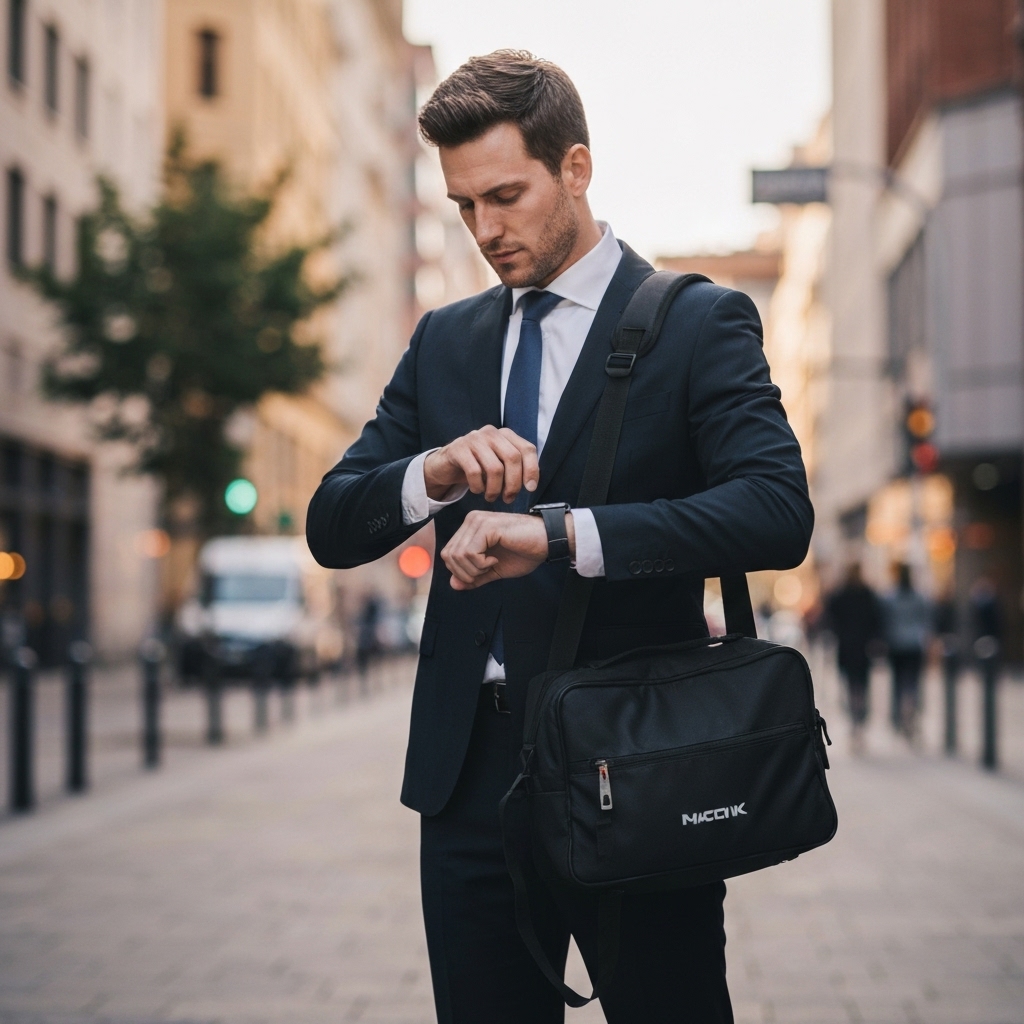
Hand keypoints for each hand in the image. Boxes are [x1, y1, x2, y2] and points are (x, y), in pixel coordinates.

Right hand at [424, 426, 538, 503]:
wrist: (446, 465)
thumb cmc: (477, 467)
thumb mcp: (499, 464)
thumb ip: (515, 468)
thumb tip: (531, 484)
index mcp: (505, 435)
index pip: (527, 449)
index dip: (532, 470)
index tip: (530, 488)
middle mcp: (491, 433)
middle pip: (513, 458)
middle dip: (513, 483)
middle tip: (508, 498)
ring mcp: (474, 439)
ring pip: (495, 468)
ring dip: (495, 489)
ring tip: (491, 497)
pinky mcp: (458, 449)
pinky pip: (474, 472)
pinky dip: (478, 486)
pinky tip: (477, 490)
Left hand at [441, 510, 575, 590]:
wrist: (548, 541)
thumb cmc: (525, 552)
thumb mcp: (494, 569)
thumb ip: (474, 576)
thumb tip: (453, 584)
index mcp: (470, 528)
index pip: (448, 554)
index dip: (461, 572)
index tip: (483, 572)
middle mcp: (471, 520)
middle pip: (449, 556)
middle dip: (466, 573)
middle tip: (487, 571)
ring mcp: (478, 521)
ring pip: (457, 555)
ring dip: (474, 569)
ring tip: (492, 564)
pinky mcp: (487, 526)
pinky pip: (469, 553)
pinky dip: (480, 564)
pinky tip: (495, 560)